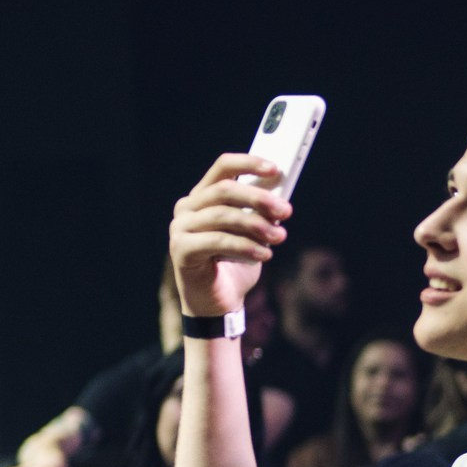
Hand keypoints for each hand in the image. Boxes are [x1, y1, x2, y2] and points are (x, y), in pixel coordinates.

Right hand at [167, 155, 291, 322]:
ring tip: (279, 237)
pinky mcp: (181, 249)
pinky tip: (264, 254)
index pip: (223, 167)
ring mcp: (180, 227)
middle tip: (285, 211)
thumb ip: (261, 213)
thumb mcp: (254, 234)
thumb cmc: (237, 264)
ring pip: (222, 215)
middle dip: (259, 198)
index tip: (276, 168)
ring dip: (256, 225)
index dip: (249, 163)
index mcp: (203, 196)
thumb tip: (281, 197)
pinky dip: (245, 246)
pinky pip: (217, 240)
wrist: (219, 302)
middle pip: (224, 190)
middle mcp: (187, 207)